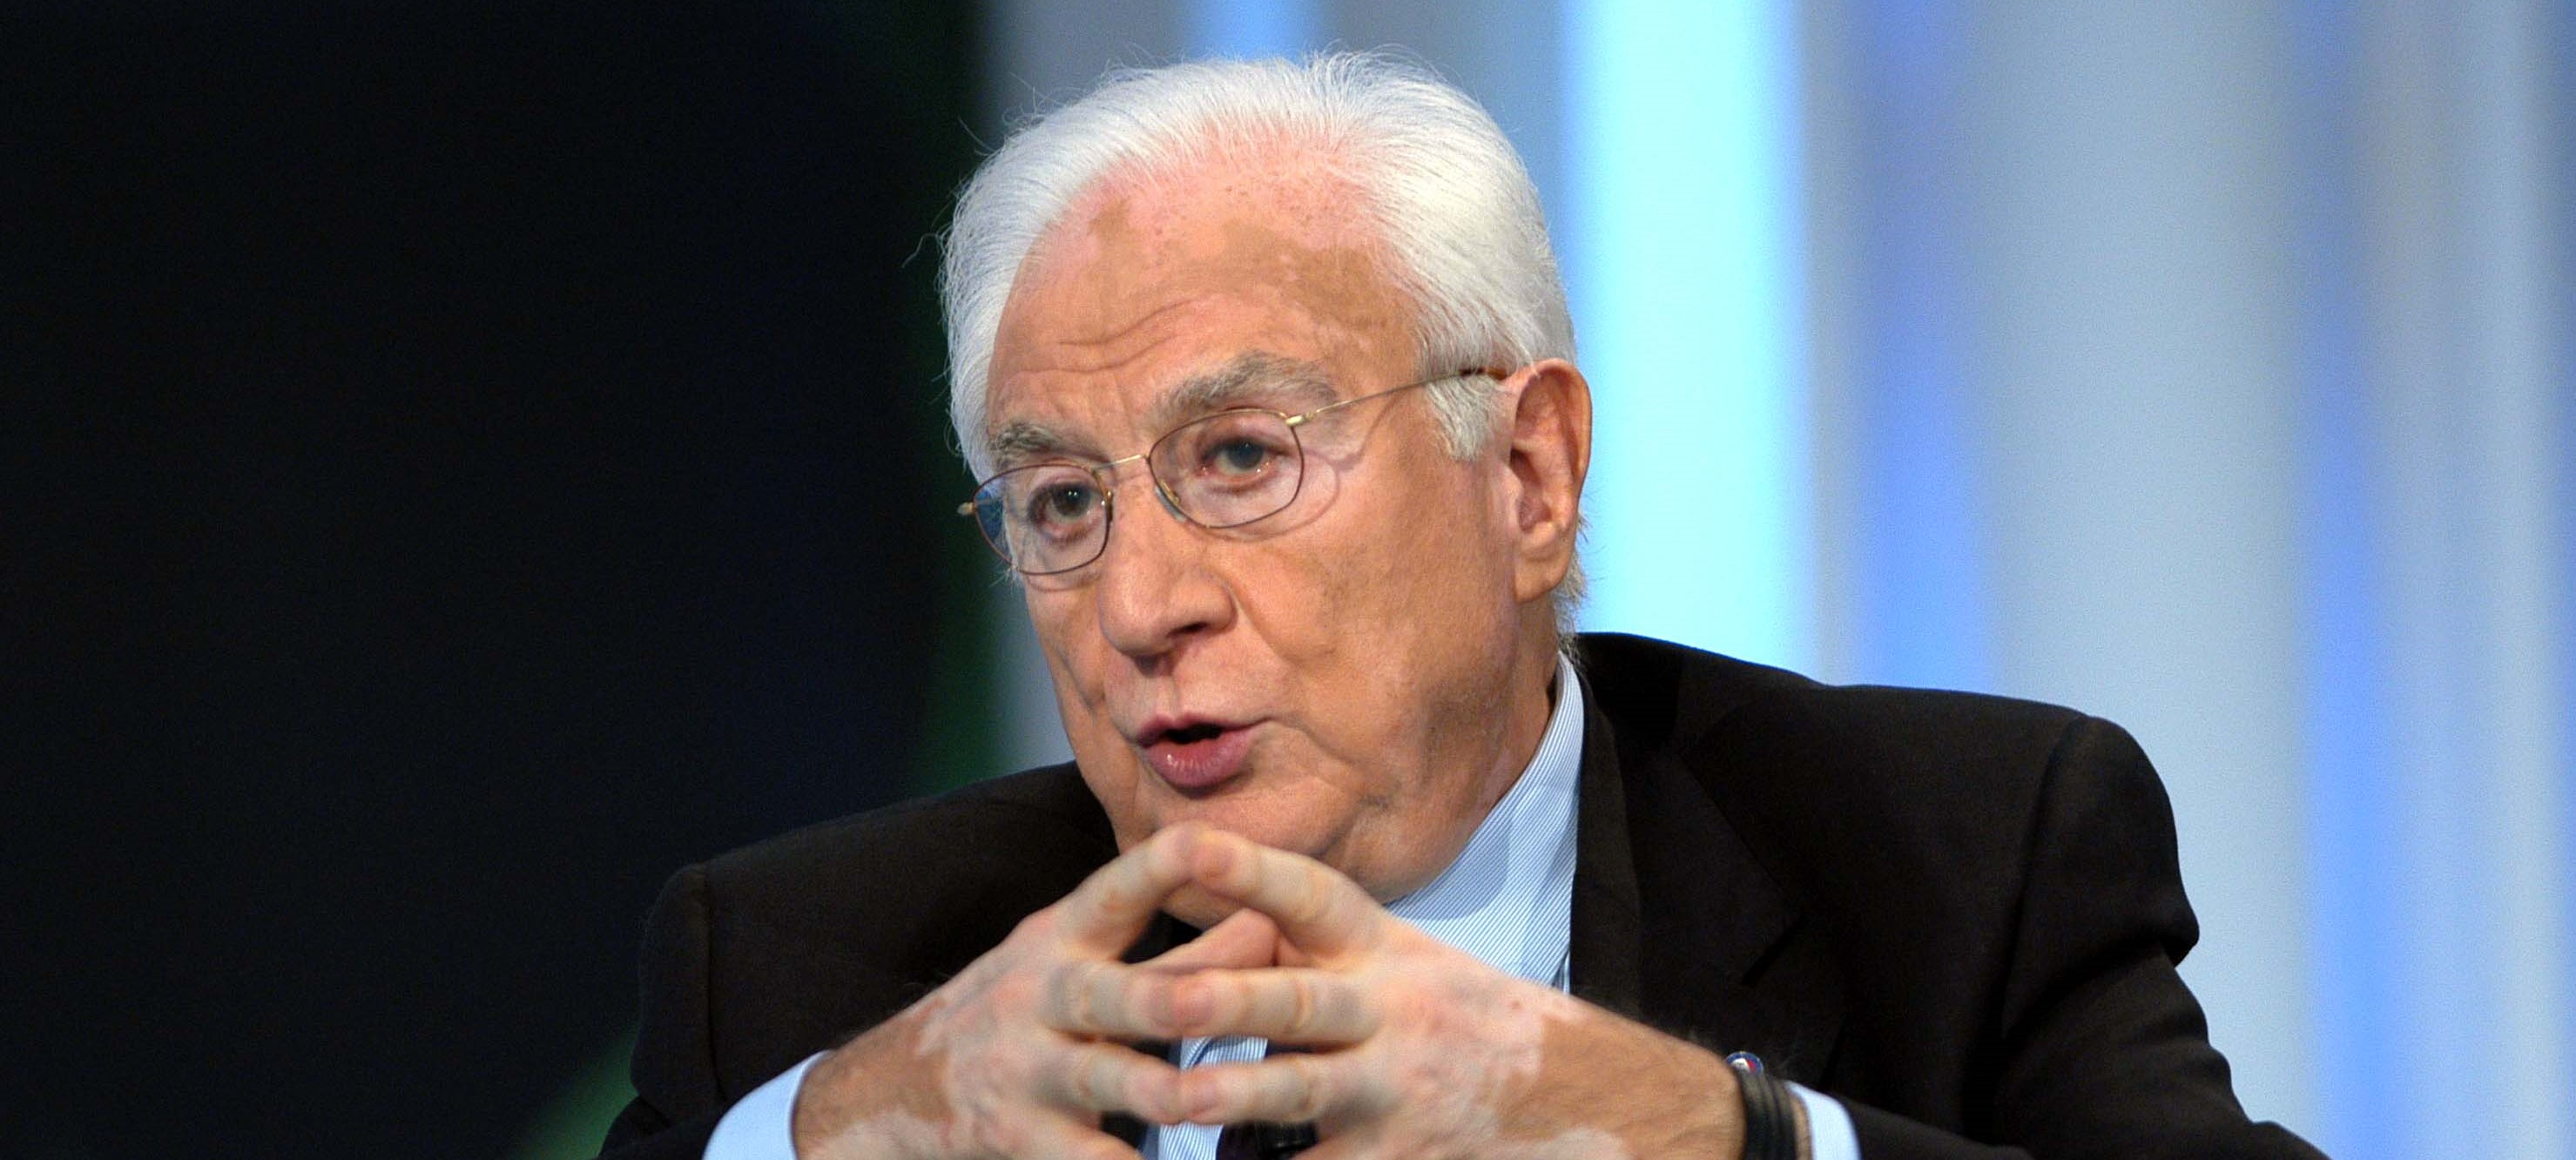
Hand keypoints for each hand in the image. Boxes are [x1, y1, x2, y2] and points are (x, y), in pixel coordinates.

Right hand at [792, 822, 1269, 1159]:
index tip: (1203, 840)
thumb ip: (1170, 944)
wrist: (896, 1085)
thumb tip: (1273, 913)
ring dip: (1163, 1091)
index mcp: (1062, 940)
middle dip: (1169, 995)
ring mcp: (1027, 1070)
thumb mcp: (1073, 958)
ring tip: (1214, 1100)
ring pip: (1102, 1079)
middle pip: (1111, 994)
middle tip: (1236, 995)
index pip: (1111, 893)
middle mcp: (1042, 997)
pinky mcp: (1019, 1138)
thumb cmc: (1020, 1007)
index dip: (1156, 867)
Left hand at [1162, 831, 1751, 1159]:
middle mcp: (1387, 1010)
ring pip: (1303, 1089)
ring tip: (1177, 1097)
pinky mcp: (1395, 1159)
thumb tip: (1208, 936)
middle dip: (1226, 996)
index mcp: (1379, 948)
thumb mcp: (1398, 962)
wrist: (1574, 1094)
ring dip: (1238, 1092)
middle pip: (1297, 998)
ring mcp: (1392, 1088)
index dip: (1247, 868)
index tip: (1185, 842)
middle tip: (1155, 993)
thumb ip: (1315, 952)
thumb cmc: (1453, 1016)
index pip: (1308, 895)